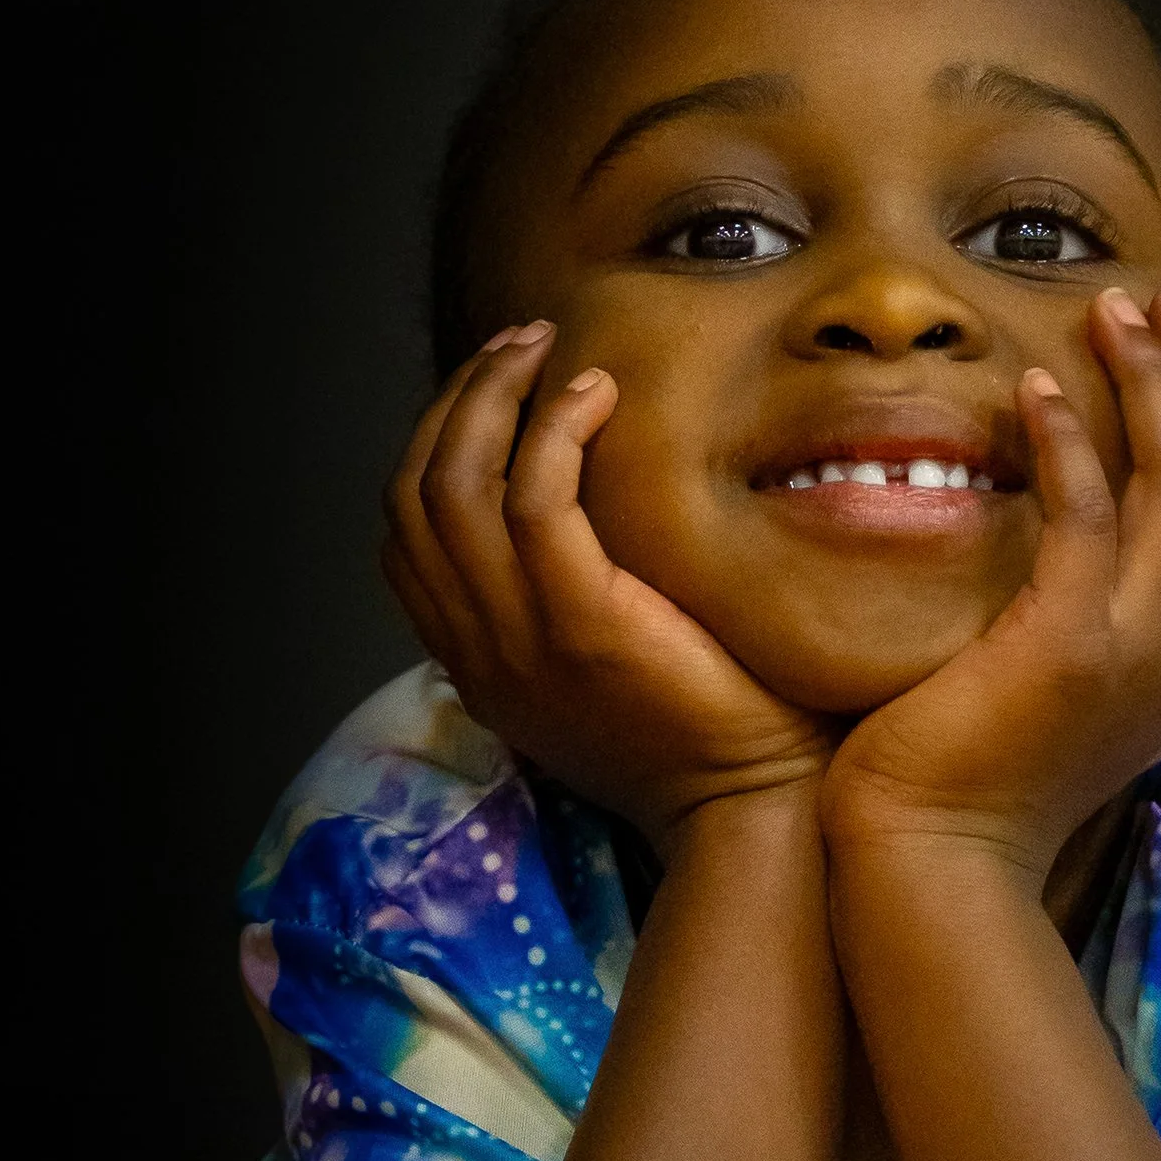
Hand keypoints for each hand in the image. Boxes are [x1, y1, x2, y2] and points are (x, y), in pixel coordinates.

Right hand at [382, 323, 834, 851]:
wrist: (752, 815)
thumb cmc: (713, 739)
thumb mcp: (610, 677)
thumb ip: (573, 608)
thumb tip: (592, 526)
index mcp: (480, 664)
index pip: (407, 538)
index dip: (433, 448)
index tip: (493, 396)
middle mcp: (480, 652)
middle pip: (414, 496)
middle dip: (455, 402)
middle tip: (516, 345)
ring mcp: (521, 640)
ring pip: (455, 486)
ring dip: (492, 396)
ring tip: (544, 347)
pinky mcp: (583, 626)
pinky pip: (533, 501)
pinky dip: (555, 431)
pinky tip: (598, 395)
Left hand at [820, 287, 1160, 881]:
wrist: (932, 869)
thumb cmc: (964, 792)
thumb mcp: (1054, 703)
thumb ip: (1082, 631)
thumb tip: (1068, 569)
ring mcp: (1136, 649)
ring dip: (1153, 384)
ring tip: (1117, 311)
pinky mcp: (1068, 645)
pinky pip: (1091, 516)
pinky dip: (1071, 441)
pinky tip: (1039, 386)